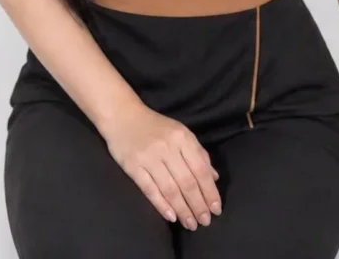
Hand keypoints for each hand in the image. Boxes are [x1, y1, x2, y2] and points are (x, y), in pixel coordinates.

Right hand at [102, 103, 221, 230]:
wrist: (122, 115)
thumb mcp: (180, 132)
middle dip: (198, 205)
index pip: (200, 169)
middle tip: (205, 222)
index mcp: (182, 137)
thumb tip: (214, 178)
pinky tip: (171, 217)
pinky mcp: (133, 166)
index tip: (216, 210)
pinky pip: (150, 189)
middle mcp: (168, 147)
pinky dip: (162, 205)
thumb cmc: (155, 126)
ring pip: (170, 189)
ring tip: (190, 224)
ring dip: (183, 210)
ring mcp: (149, 157)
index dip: (210, 192)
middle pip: (187, 182)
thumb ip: (198, 153)